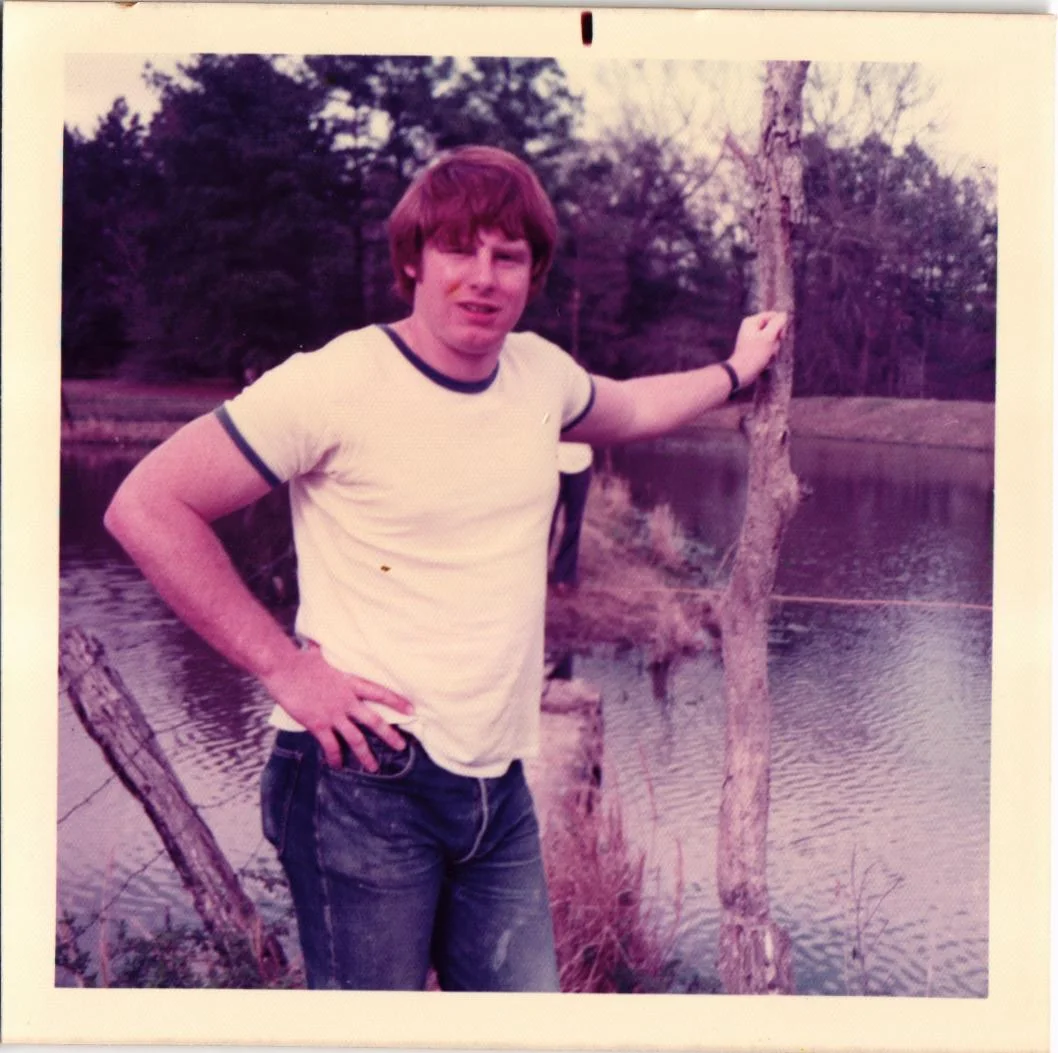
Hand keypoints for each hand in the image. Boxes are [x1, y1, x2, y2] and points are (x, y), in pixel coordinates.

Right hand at [261, 646, 414, 769]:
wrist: (284, 669)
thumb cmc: (301, 659)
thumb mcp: (322, 654)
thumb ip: (328, 653)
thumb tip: (321, 642)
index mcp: (350, 683)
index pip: (380, 693)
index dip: (397, 702)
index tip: (411, 710)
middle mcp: (346, 701)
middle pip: (374, 721)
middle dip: (389, 735)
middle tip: (401, 747)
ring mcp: (333, 714)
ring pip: (355, 739)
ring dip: (365, 755)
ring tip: (374, 767)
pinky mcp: (318, 724)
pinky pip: (330, 745)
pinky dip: (335, 757)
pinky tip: (338, 765)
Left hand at [728, 311, 787, 386]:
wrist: (741, 373)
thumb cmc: (754, 354)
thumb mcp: (768, 337)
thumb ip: (777, 323)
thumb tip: (784, 314)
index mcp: (752, 321)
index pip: (773, 316)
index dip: (780, 325)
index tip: (781, 336)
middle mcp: (751, 328)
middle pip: (773, 328)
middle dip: (776, 339)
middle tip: (772, 348)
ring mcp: (752, 338)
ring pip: (772, 339)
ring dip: (773, 348)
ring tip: (768, 356)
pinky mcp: (754, 348)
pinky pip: (767, 348)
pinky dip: (769, 354)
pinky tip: (766, 361)